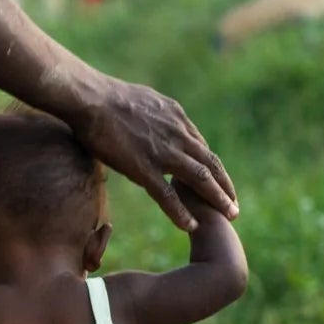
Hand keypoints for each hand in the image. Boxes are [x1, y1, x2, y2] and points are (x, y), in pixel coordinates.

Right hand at [68, 79, 237, 231]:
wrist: (89, 97)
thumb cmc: (104, 97)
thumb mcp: (141, 100)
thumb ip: (153, 113)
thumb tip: (149, 117)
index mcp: (175, 117)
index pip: (200, 146)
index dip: (211, 166)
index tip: (218, 180)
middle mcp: (176, 134)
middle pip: (210, 163)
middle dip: (225, 186)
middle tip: (234, 204)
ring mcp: (162, 152)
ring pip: (199, 179)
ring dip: (217, 199)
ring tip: (230, 216)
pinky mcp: (144, 168)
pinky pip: (168, 195)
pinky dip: (182, 212)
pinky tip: (191, 226)